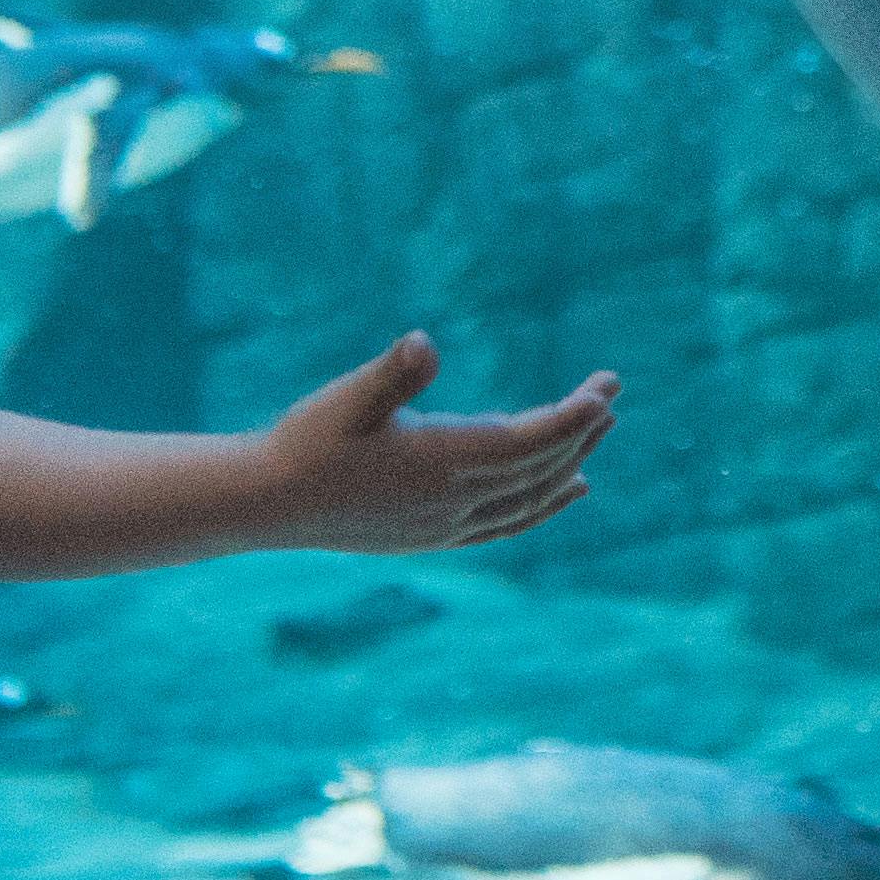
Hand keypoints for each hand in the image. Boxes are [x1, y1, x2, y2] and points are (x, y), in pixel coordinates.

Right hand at [255, 334, 616, 554]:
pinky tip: (572, 489)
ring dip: (569, 462)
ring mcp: (448, 525)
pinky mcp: (436, 536)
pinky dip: (547, 506)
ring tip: (600, 429)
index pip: (529, 441)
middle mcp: (454, 501)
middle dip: (580, 429)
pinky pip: (510, 525)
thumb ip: (393, 373)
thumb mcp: (347, 398)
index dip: (572, 416)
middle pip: (539, 467)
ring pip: (530, 498)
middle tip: (610, 391)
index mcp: (440, 462)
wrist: (269, 504)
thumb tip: (425, 343)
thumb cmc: (306, 441)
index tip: (606, 388)